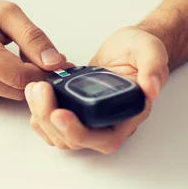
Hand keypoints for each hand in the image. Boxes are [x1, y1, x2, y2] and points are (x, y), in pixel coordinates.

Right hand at [0, 0, 65, 100]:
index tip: (55, 60)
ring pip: (11, 95)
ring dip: (22, 80)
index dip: (43, 71)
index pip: (20, 77)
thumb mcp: (6, 12)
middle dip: (34, 75)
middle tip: (37, 54)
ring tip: (16, 54)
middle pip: (17, 90)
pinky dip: (9, 82)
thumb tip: (55, 62)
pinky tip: (3, 64)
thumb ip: (33, 37)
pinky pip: (0, 94)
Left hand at [25, 26, 168, 153]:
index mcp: (129, 114)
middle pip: (75, 140)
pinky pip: (54, 125)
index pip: (104, 139)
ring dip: (41, 117)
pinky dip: (39, 115)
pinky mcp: (75, 110)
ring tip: (34, 89)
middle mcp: (109, 123)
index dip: (79, 132)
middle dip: (51, 120)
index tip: (59, 113)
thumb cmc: (140, 50)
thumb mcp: (151, 51)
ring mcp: (90, 119)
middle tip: (39, 91)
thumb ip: (153, 68)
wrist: (128, 48)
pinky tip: (33, 95)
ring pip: (60, 135)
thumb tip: (151, 89)